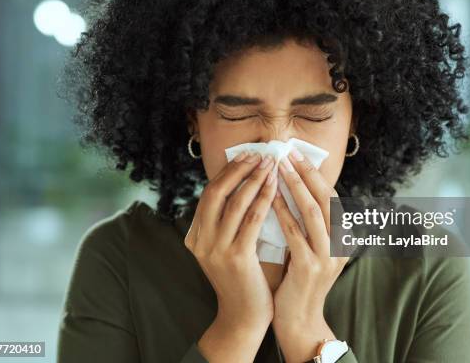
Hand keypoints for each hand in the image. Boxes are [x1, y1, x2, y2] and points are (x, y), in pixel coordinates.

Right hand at [184, 151, 278, 361]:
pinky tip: (275, 186)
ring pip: (234, 203)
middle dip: (238, 170)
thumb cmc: (243, 278)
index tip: (247, 155)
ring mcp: (214, 249)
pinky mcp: (235, 258)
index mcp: (195, 236)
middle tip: (259, 154)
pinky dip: (263, 199)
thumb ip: (231, 221)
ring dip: (254, 180)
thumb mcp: (228, 246)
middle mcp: (199, 240)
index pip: (209, 194)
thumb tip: (248, 183)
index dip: (228, 172)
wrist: (244, 316)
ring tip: (270, 164)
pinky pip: (251, 220)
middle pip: (215, 193)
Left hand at [271, 149, 348, 361]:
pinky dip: (284, 212)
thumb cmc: (300, 280)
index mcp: (344, 238)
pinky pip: (296, 233)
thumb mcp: (313, 249)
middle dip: (307, 173)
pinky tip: (270, 198)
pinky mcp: (311, 268)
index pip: (333, 197)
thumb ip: (310, 224)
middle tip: (289, 153)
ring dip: (295, 186)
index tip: (298, 155)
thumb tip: (296, 189)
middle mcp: (342, 245)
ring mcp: (328, 257)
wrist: (300, 320)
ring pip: (314, 212)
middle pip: (327, 199)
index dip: (316, 174)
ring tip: (279, 168)